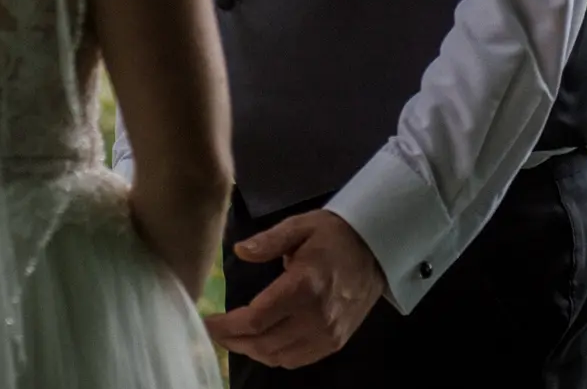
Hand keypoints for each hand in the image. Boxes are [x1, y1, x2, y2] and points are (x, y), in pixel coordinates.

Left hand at [203, 209, 386, 367]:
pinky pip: (297, 360)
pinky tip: (263, 343)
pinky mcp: (335, 343)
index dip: (226, 326)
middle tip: (216, 331)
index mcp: (303, 286)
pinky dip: (274, 356)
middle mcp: (315, 316)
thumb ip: (268, 241)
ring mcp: (327, 334)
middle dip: (233, 340)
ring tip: (235, 337)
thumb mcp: (300, 226)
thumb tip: (240, 251)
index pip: (255, 319)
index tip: (208, 321)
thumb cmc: (334, 234)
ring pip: (278, 357)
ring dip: (251, 351)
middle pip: (263, 343)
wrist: (377, 250)